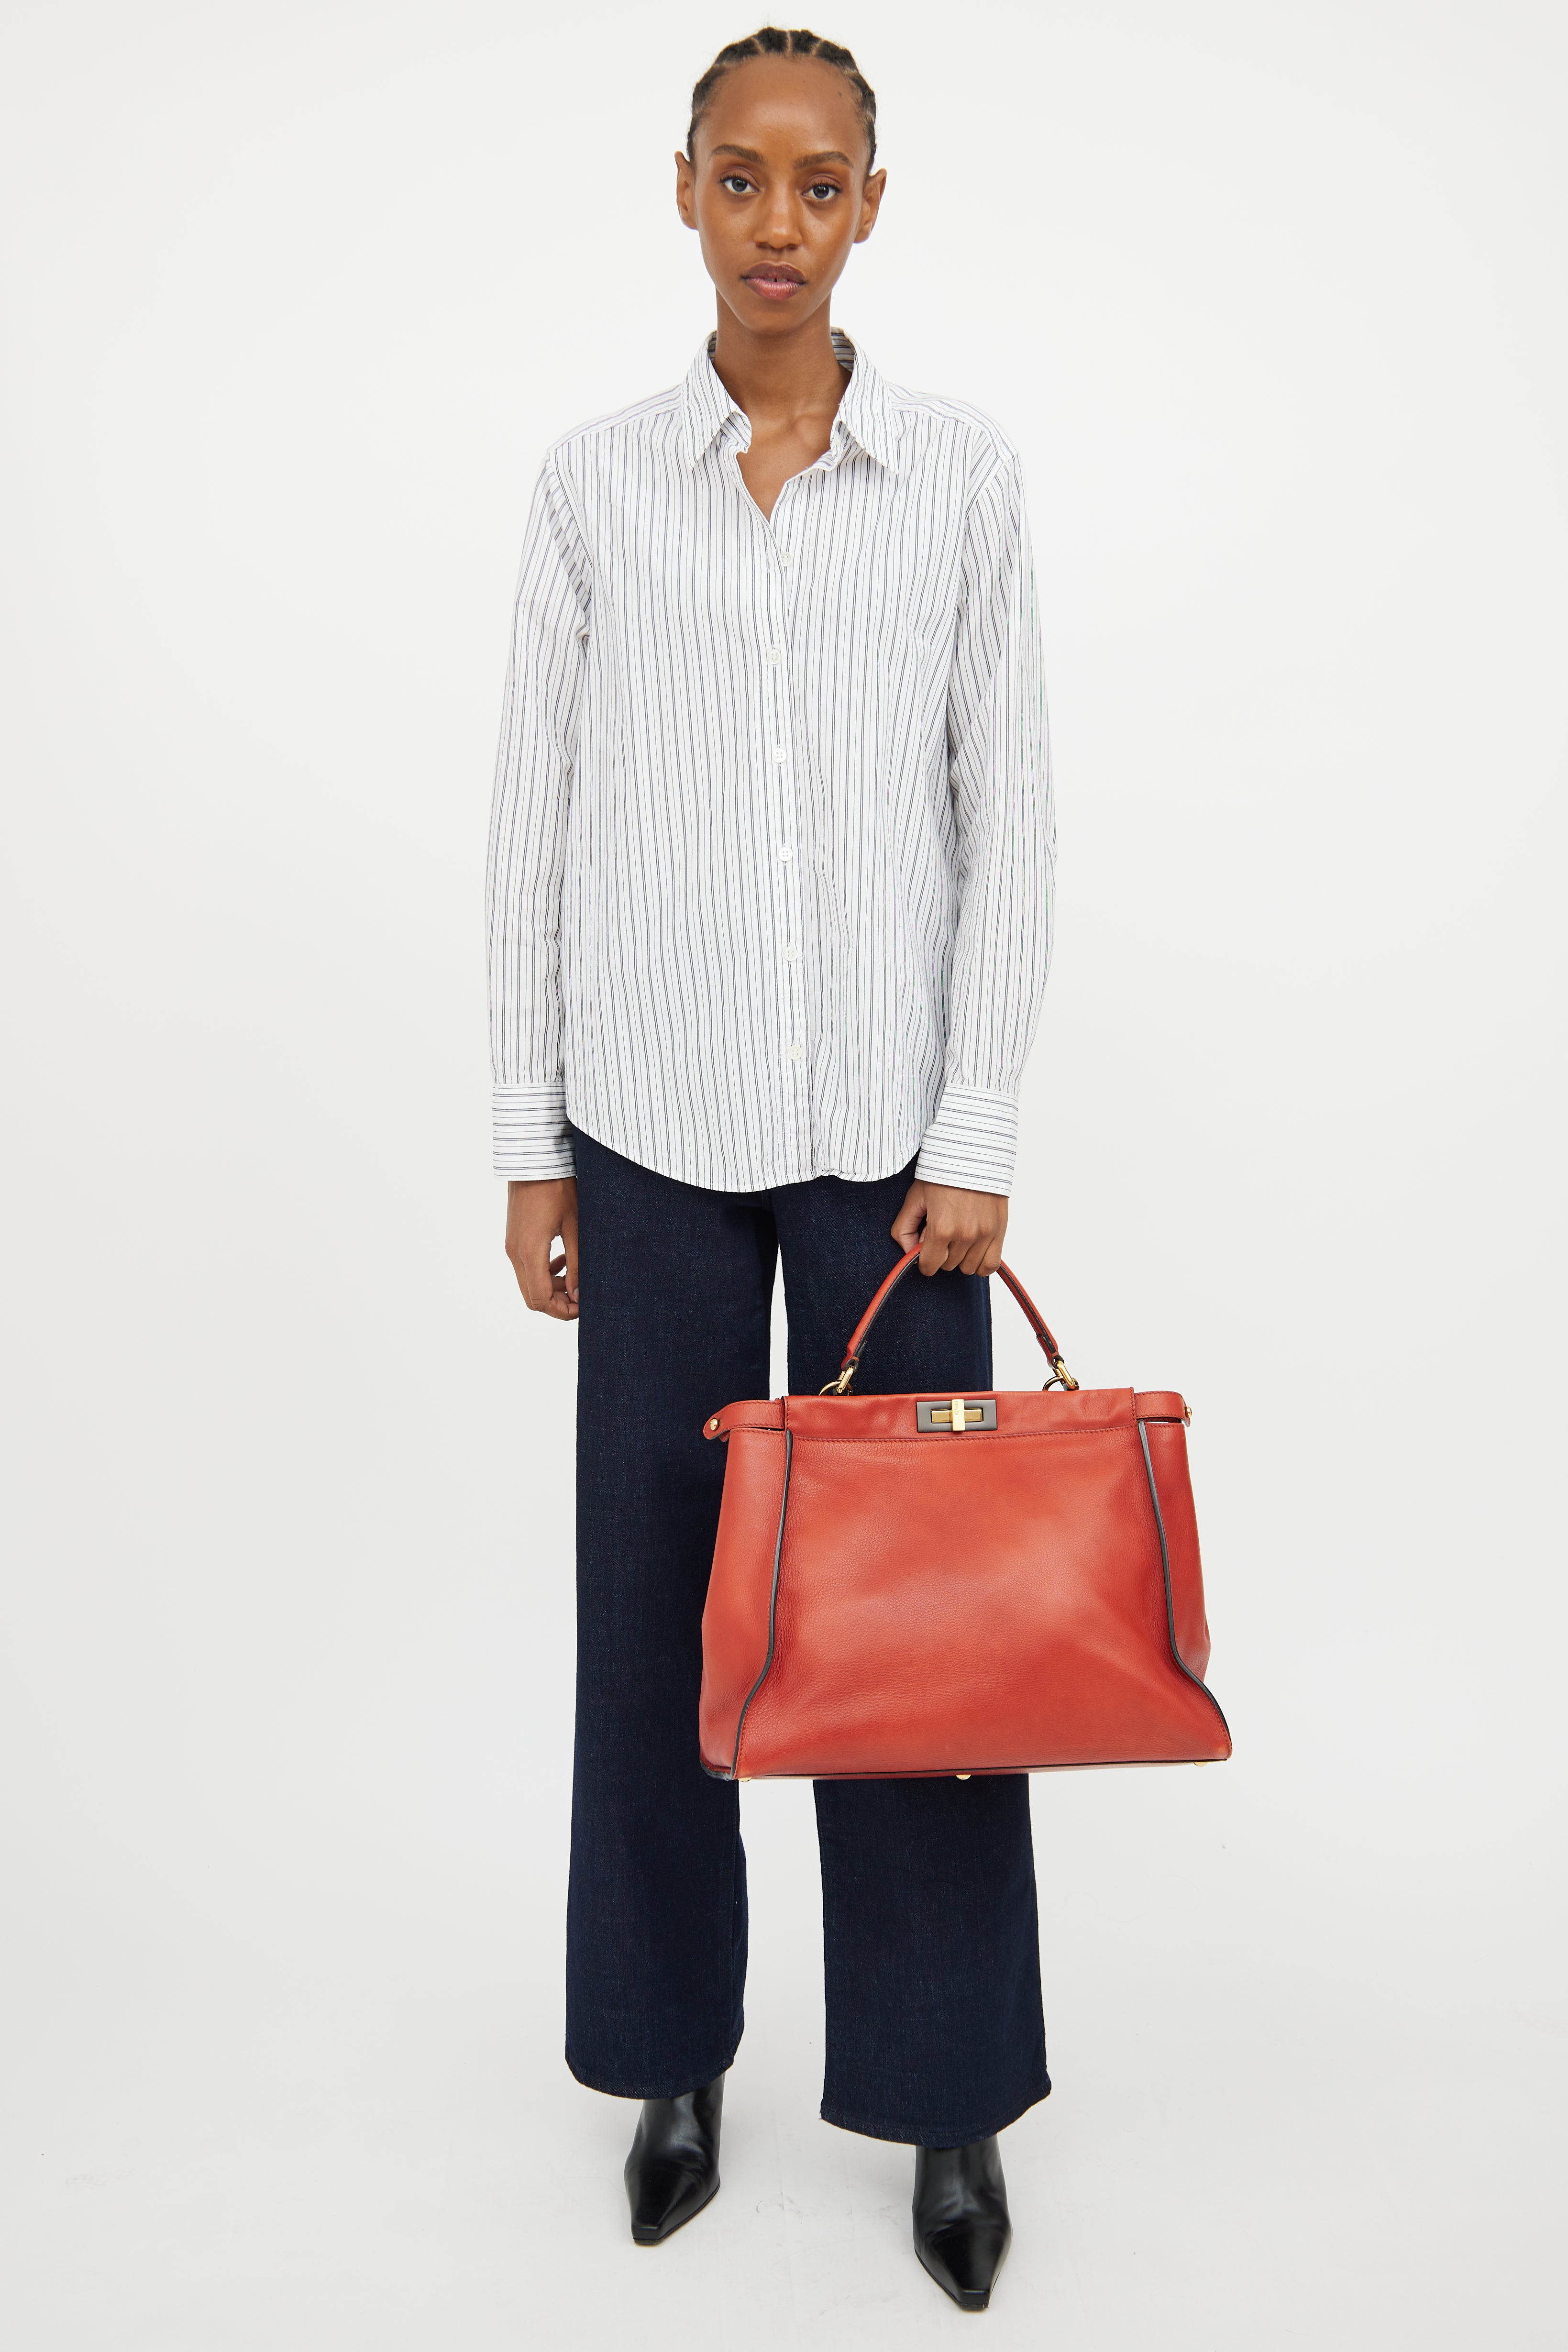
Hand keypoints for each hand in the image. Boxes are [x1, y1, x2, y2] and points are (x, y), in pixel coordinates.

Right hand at [505, 1178, 578, 1318]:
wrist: (535, 1161)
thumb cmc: (558, 1188)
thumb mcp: (575, 1227)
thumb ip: (577, 1264)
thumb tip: (578, 1295)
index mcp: (530, 1252)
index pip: (540, 1300)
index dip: (562, 1311)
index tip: (584, 1306)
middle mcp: (515, 1253)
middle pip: (532, 1297)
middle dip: (558, 1303)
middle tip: (582, 1295)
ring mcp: (512, 1246)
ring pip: (529, 1283)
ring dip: (552, 1287)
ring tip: (576, 1275)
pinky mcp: (514, 1239)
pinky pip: (527, 1267)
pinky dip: (544, 1272)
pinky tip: (562, 1259)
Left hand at [891, 1179, 1007, 1277]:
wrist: (973, 1154)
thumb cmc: (943, 1172)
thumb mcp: (915, 1197)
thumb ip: (905, 1228)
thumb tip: (907, 1251)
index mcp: (942, 1228)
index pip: (929, 1265)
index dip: (923, 1261)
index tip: (925, 1252)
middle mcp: (965, 1235)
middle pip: (948, 1266)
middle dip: (941, 1254)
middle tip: (942, 1234)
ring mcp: (985, 1235)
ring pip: (968, 1268)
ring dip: (960, 1258)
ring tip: (958, 1237)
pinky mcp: (1000, 1231)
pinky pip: (990, 1265)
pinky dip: (981, 1263)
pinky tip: (974, 1250)